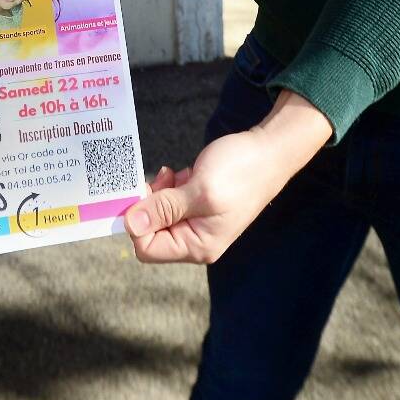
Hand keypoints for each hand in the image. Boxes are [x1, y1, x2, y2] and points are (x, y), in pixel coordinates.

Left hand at [122, 92, 331, 263]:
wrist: (269, 152)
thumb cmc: (241, 171)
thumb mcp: (200, 190)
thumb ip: (164, 208)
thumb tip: (130, 223)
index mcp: (198, 246)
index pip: (147, 247)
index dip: (137, 221)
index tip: (142, 192)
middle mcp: (195, 240)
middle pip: (150, 232)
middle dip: (150, 204)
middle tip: (164, 179)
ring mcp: (196, 223)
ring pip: (157, 214)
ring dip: (160, 192)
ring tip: (178, 175)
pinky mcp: (197, 205)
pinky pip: (169, 202)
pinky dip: (171, 186)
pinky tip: (185, 174)